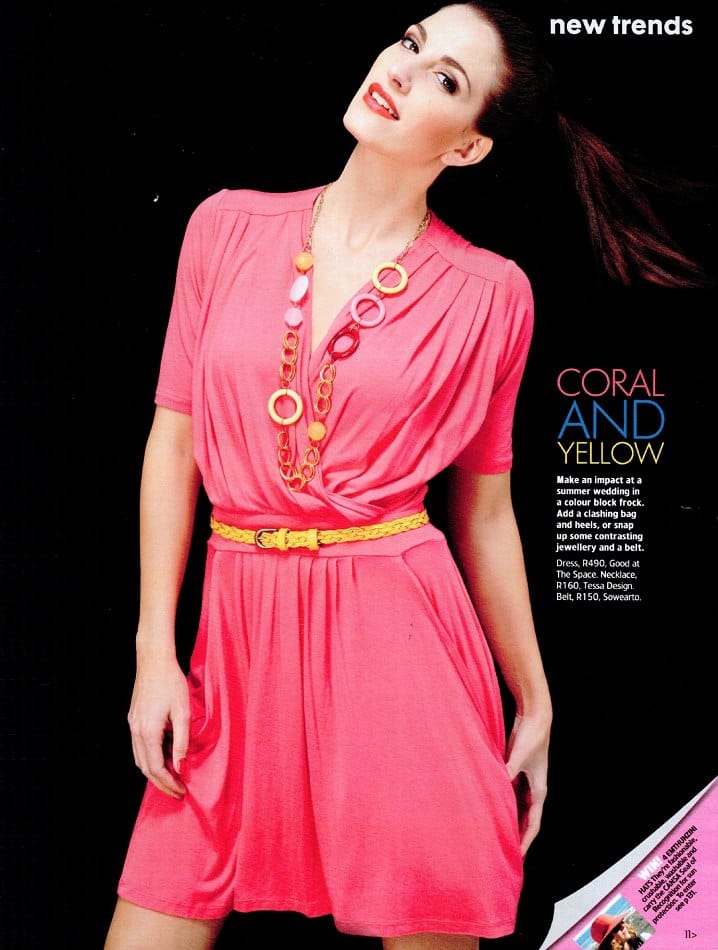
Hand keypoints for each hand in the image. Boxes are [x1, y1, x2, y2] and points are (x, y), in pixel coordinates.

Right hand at [127, 653, 190, 798]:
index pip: (156, 768)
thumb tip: (181, 766)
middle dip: (161, 783)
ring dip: (155, 772)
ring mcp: (133, 725)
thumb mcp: (183, 711)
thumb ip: (182, 740)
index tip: (182, 791)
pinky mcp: (134, 719)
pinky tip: (166, 756)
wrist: (154, 660)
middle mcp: (136, 731)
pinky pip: (140, 747)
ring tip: (173, 778)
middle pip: (145, 768)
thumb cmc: (172, 682)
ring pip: (140, 759)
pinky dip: (151, 757)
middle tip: (178, 792)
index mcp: (148, 731)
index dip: (169, 783)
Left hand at [505, 711, 550, 855]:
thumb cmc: (531, 736)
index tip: (516, 857)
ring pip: (517, 808)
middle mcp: (534, 789)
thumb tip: (494, 788)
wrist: (534, 716)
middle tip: (504, 853)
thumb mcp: (518, 757)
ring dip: (509, 821)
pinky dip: (502, 803)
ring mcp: (525, 781)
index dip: (525, 842)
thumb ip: (506, 772)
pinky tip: (490, 809)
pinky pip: (509, 794)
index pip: (533, 824)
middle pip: (525, 820)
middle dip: (517, 837)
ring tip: (496, 836)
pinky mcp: (516, 771)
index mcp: (539, 790)